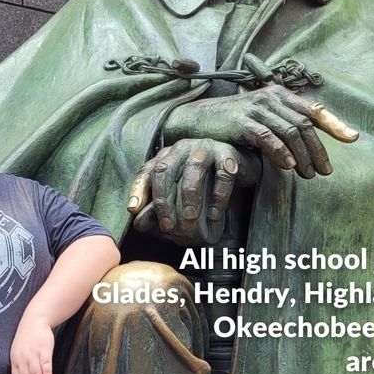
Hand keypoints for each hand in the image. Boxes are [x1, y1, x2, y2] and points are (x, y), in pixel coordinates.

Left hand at [10, 312, 54, 373]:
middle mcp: (23, 358)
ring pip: (36, 373)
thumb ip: (20, 364)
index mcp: (15, 359)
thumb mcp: (18, 350)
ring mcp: (34, 353)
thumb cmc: (27, 336)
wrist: (35, 319)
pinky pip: (45, 362)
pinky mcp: (44, 348)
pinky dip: (47, 371)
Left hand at [127, 138, 261, 242]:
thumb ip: (159, 207)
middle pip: (165, 168)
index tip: (133, 209)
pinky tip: (214, 214)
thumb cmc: (205, 181)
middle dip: (164, 199)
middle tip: (168, 226)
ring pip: (193, 168)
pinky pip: (222, 174)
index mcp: (167, 156)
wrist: (240, 167)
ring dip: (190, 196)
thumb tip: (138, 223)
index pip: (147, 170)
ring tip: (190, 219)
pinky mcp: (228, 154)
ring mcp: (205, 148)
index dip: (138, 188)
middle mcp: (182, 148)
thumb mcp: (180, 194)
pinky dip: (218, 196)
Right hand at [163, 85, 357, 178]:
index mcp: (279, 95)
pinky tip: (288, 167)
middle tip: (325, 171)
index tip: (352, 138)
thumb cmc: (232, 123)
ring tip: (308, 175)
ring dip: (303, 156)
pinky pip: (268, 138)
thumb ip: (283, 124)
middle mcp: (270, 97)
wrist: (197, 120)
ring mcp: (256, 108)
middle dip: (318, 150)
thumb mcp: (261, 118)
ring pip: (290, 132)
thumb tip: (311, 146)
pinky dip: (281, 153)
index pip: (313, 109)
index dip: (335, 123)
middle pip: (305, 124)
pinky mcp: (242, 121)